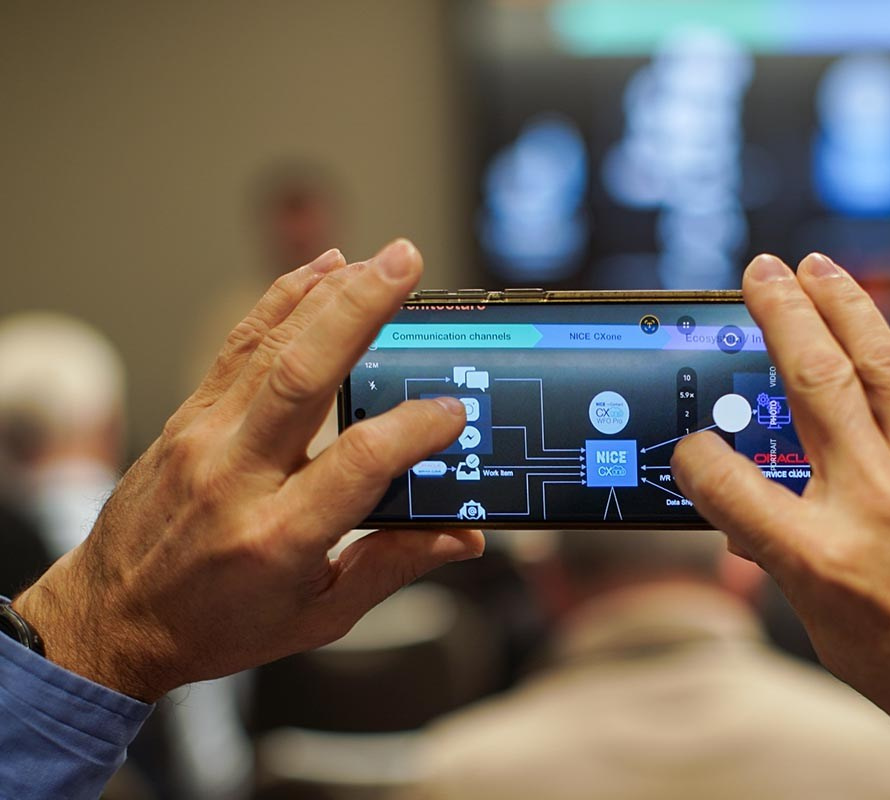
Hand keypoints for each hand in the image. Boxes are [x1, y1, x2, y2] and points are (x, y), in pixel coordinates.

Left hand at [14, 240, 482, 700]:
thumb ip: (394, 567)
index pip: (361, 461)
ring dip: (325, 293)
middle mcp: (236, 477)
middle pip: (302, 375)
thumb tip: (464, 537)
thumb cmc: (217, 625)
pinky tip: (319, 270)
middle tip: (406, 263)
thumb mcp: (317, 616)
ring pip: (268, 348)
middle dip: (360, 309)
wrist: (110, 621)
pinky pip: (237, 348)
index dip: (417, 428)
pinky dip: (280, 303)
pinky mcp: (186, 419)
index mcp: (278, 536)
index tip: (454, 412)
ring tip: (376, 259)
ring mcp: (203, 439)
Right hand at [671, 253, 889, 787]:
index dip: (695, 456)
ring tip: (819, 268)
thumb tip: (750, 518)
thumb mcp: (828, 630)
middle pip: (811, 383)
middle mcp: (873, 504)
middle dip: (780, 314)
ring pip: (881, 365)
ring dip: (846, 306)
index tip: (692, 446)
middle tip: (761, 270)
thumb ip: (785, 560)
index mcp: (819, 558)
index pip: (727, 482)